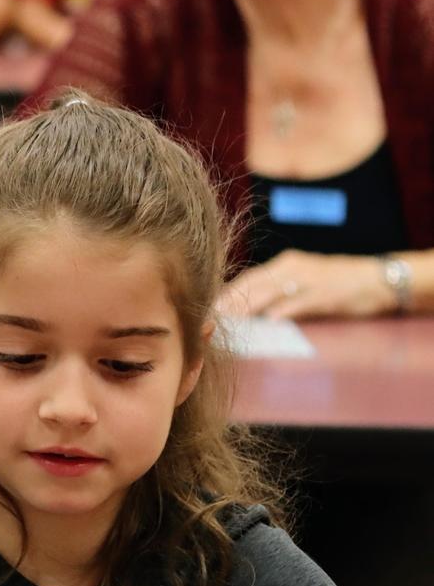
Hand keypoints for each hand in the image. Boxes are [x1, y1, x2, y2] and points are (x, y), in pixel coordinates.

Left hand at [220, 250, 397, 319]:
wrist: (380, 278)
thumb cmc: (339, 284)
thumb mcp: (304, 283)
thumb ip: (277, 294)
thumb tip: (248, 311)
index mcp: (285, 264)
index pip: (248, 278)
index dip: (226, 293)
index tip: (206, 307)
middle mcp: (293, 267)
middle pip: (254, 284)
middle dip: (230, 302)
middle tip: (209, 318)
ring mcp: (310, 279)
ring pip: (272, 292)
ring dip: (249, 307)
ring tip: (229, 321)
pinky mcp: (327, 293)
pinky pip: (302, 301)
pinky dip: (285, 310)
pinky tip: (270, 321)